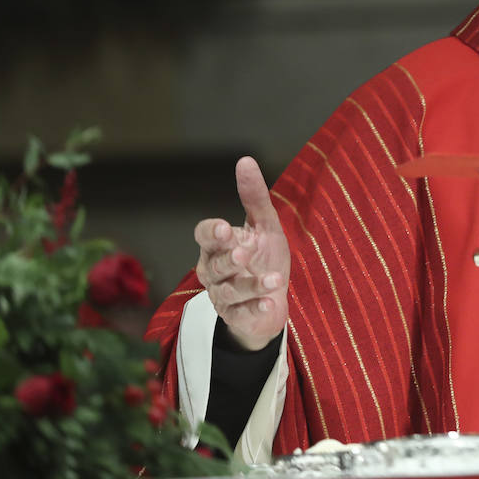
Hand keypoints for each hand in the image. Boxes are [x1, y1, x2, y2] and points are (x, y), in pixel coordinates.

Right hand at [193, 157, 290, 350]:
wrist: (273, 299)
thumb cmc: (265, 258)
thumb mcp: (265, 225)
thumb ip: (254, 197)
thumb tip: (245, 160)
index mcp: (218, 246)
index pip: (204, 236)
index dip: (212, 233)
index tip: (226, 229)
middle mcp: (214, 271)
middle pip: (213, 265)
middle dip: (228, 260)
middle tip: (243, 254)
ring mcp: (223, 296)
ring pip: (229, 291)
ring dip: (251, 285)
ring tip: (274, 279)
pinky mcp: (237, 317)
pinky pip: (242, 314)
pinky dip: (255, 308)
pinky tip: (270, 302)